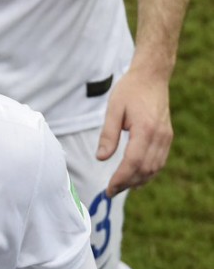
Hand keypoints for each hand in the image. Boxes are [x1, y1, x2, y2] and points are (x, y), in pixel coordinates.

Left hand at [96, 69, 172, 196]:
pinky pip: (159, 161)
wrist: (152, 77)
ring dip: (138, 181)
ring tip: (120, 187)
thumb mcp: (113, 109)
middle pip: (145, 169)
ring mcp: (166, 137)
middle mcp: (160, 136)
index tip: (108, 189)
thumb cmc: (129, 91)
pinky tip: (135, 178)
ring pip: (154, 168)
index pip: (133, 162)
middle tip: (110, 191)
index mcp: (146, 129)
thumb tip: (101, 158)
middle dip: (127, 183)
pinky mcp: (167, 137)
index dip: (120, 179)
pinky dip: (147, 173)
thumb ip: (107, 135)